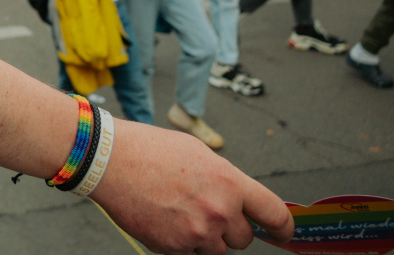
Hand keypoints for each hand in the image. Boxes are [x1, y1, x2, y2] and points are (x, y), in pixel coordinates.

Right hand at [90, 119, 292, 254]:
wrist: (109, 160)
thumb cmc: (150, 150)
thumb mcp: (197, 152)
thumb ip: (225, 180)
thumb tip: (241, 201)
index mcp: (229, 182)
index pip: (274, 214)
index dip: (284, 228)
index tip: (283, 233)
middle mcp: (219, 210)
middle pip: (243, 238)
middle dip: (229, 228)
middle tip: (203, 209)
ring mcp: (196, 233)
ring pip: (216, 249)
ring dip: (205, 238)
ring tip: (177, 211)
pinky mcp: (174, 248)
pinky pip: (190, 254)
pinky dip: (180, 242)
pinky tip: (163, 218)